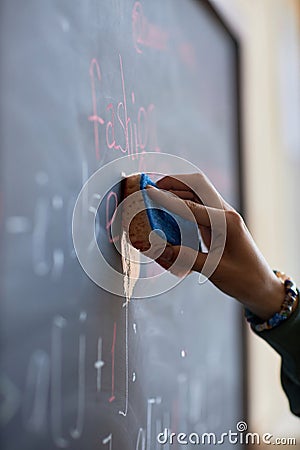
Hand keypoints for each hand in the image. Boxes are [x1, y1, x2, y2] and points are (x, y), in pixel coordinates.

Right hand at [147, 173, 286, 320]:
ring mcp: (224, 218)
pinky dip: (185, 203)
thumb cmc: (244, 279)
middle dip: (175, 182)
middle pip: (199, 186)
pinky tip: (172, 209)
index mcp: (226, 222)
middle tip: (153, 186)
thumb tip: (161, 249)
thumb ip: (187, 257)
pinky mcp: (221, 225)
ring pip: (200, 194)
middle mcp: (226, 214)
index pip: (191, 205)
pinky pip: (200, 207)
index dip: (168, 198)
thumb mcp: (214, 270)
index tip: (149, 192)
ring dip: (180, 190)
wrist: (262, 286)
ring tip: (159, 193)